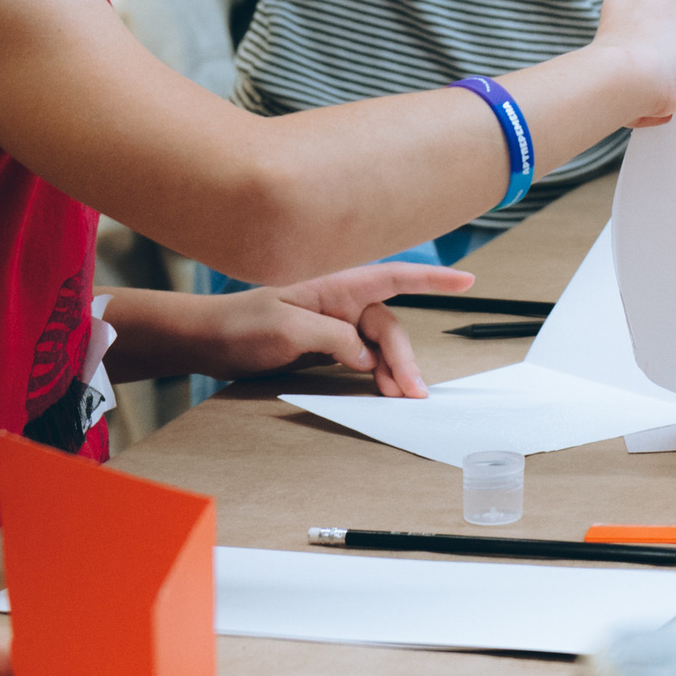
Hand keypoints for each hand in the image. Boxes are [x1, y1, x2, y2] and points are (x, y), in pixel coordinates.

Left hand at [187, 266, 441, 400]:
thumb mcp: (285, 328)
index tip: (467, 279)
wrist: (208, 341)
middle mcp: (341, 304)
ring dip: (393, 372)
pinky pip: (364, 361)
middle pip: (388, 328)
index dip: (432, 278)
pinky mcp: (327, 347)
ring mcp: (336, 326)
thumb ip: (331, 337)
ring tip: (402, 398)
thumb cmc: (240, 324)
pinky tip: (383, 393)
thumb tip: (365, 355)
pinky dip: (376, 377)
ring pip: (379, 349)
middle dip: (405, 359)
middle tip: (413, 392)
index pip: (393, 277)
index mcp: (336, 286)